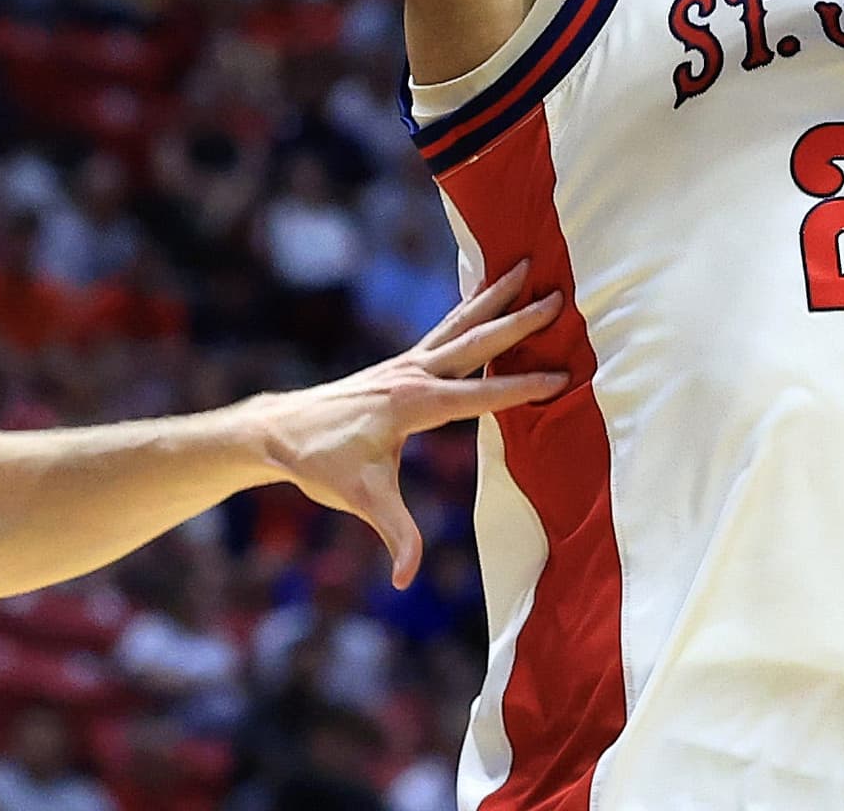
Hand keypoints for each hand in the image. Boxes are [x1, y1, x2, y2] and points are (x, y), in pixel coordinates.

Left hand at [252, 263, 567, 585]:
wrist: (281, 431)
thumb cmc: (321, 464)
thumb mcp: (361, 499)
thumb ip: (394, 534)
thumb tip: (406, 578)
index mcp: (414, 404)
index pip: (481, 394)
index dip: (523, 387)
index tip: (562, 376)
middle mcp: (413, 373)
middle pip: (477, 342)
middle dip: (519, 320)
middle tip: (559, 297)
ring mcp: (406, 363)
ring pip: (461, 323)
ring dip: (496, 295)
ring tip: (526, 264)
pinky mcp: (400, 363)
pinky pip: (445, 328)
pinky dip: (470, 306)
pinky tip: (485, 291)